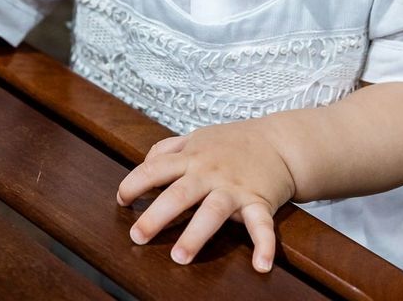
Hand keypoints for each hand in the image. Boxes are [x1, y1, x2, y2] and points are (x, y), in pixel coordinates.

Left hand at [116, 119, 295, 271]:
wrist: (282, 142)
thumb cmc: (235, 143)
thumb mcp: (199, 137)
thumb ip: (169, 149)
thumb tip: (145, 164)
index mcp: (193, 157)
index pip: (156, 168)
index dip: (135, 183)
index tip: (121, 200)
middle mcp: (210, 172)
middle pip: (179, 193)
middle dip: (157, 215)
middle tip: (137, 236)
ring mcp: (235, 188)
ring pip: (212, 211)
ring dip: (196, 234)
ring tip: (179, 257)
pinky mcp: (259, 201)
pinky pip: (261, 225)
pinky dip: (264, 245)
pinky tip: (261, 265)